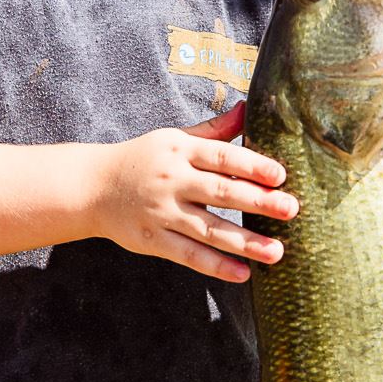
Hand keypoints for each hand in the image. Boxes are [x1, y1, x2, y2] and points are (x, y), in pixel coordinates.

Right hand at [92, 101, 298, 281]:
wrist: (91, 187)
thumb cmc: (143, 159)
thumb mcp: (174, 138)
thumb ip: (213, 130)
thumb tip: (248, 108)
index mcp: (180, 150)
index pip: (221, 157)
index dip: (251, 165)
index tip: (280, 175)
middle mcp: (172, 180)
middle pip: (220, 192)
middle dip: (257, 202)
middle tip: (291, 209)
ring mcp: (161, 212)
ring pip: (208, 229)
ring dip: (244, 242)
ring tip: (276, 252)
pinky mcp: (152, 240)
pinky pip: (188, 255)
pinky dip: (215, 266)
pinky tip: (243, 274)